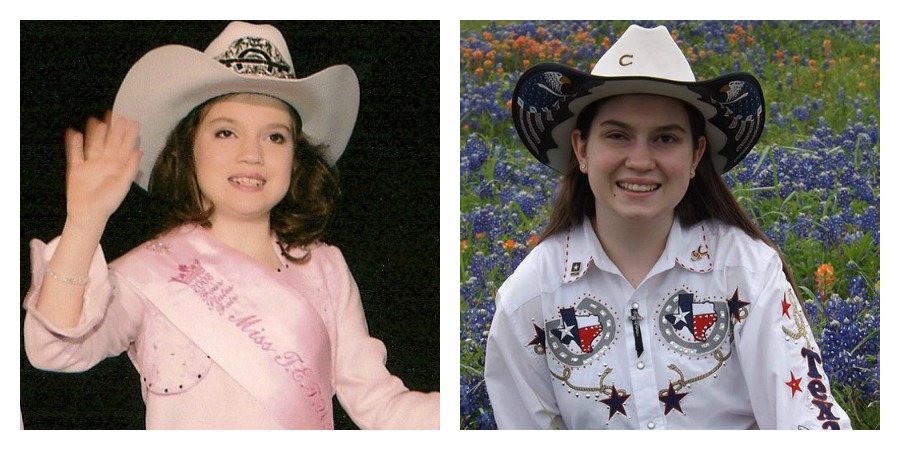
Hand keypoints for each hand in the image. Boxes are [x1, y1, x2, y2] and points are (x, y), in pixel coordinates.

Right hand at [64, 112, 141, 226]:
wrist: (89, 214)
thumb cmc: (109, 201)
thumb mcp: (123, 184)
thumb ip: (130, 168)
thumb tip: (138, 150)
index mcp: (118, 167)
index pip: (124, 148)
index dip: (129, 135)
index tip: (133, 122)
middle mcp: (105, 163)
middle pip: (110, 143)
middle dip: (115, 130)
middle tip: (119, 116)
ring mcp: (90, 165)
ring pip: (93, 145)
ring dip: (96, 134)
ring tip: (98, 121)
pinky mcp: (77, 169)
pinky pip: (75, 154)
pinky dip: (74, 144)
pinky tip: (75, 133)